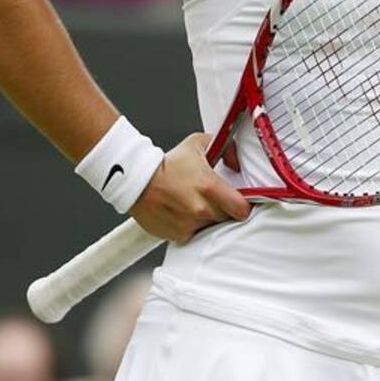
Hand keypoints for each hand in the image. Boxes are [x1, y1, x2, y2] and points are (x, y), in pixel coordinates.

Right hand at [129, 132, 250, 242]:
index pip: (242, 209)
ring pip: (211, 228)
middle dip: (224, 210)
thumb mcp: (198, 144)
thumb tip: (237, 164)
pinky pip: (194, 235)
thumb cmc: (167, 163)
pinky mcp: (178, 236)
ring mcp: (189, 225)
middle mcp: (201, 209)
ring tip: (195, 205)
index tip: (239, 201)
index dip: (243, 205)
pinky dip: (192, 227)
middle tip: (212, 200)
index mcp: (209, 187)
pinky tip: (183, 214)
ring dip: (208, 220)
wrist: (136, 179)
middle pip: (227, 219)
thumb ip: (226, 149)